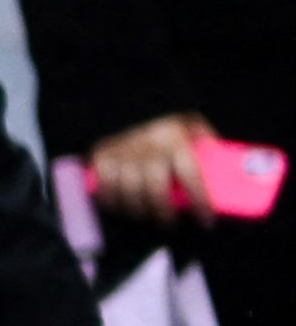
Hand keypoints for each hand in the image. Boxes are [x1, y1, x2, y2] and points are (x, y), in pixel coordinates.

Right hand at [84, 112, 216, 227]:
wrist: (131, 103)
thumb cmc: (167, 120)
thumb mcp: (192, 123)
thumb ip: (207, 142)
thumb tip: (222, 163)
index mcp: (176, 140)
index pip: (191, 176)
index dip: (200, 202)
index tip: (206, 221)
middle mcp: (149, 148)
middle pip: (156, 189)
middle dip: (163, 212)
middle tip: (168, 223)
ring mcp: (124, 152)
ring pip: (129, 190)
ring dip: (137, 209)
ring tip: (144, 215)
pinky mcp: (103, 155)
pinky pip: (104, 184)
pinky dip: (110, 199)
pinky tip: (119, 205)